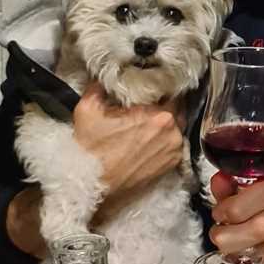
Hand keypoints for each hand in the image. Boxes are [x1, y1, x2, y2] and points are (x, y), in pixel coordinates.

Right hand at [72, 83, 186, 211]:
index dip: (159, 86)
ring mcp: (174, 150)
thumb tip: (103, 77)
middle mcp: (172, 132)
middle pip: (175, 108)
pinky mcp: (171, 165)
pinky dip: (164, 139)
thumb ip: (98, 87)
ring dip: (164, 122)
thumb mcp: (88, 110)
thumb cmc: (91, 150)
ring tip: (146, 122)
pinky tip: (149, 139)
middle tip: (146, 103)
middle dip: (163, 104)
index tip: (149, 85)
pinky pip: (173, 144)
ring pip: (175, 126)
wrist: (92, 186)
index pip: (170, 91)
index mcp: (159, 115)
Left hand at [208, 168, 263, 263]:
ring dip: (258, 249)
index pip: (260, 194)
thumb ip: (233, 185)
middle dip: (233, 238)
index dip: (232, 209)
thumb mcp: (252, 183)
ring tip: (252, 242)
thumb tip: (220, 183)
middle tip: (221, 238)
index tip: (219, 215)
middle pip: (262, 227)